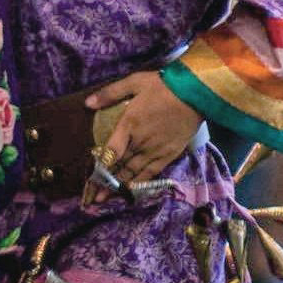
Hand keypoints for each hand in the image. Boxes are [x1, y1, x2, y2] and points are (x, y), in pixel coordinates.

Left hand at [84, 71, 201, 194]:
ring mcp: (156, 150)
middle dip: (105, 183)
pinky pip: (152, 173)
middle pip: (120, 166)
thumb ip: (110, 93)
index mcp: (129, 124)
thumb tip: (87, 103)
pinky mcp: (169, 154)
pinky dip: (140, 183)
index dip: (100, 167)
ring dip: (119, 187)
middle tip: (93, 198)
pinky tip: (131, 192)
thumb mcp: (134, 82)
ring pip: (134, 173)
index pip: (111, 152)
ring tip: (106, 200)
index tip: (90, 179)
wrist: (195, 93)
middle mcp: (141, 141)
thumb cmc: (163, 86)